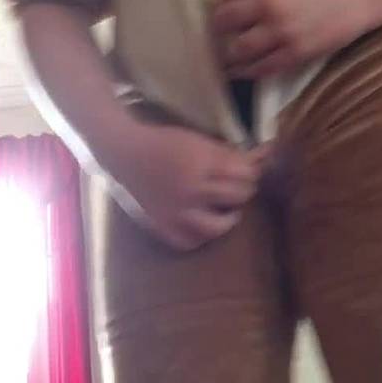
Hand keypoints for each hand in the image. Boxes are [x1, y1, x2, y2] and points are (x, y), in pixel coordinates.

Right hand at [94, 123, 265, 249]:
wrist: (122, 153)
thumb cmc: (162, 142)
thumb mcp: (196, 140)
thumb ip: (226, 154)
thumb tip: (259, 160)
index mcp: (200, 163)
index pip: (244, 173)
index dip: (251, 171)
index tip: (248, 170)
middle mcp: (191, 189)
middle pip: (237, 196)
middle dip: (242, 189)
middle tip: (237, 186)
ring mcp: (176, 212)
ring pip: (219, 226)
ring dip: (229, 217)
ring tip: (227, 210)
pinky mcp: (162, 226)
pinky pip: (190, 242)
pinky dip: (201, 235)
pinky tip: (201, 224)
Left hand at [211, 0, 381, 77]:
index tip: (229, 4)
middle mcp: (269, 4)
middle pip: (225, 20)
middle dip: (221, 25)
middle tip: (224, 29)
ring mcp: (282, 30)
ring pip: (239, 47)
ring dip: (230, 51)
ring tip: (230, 52)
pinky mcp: (297, 52)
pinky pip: (263, 67)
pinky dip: (247, 71)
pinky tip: (240, 71)